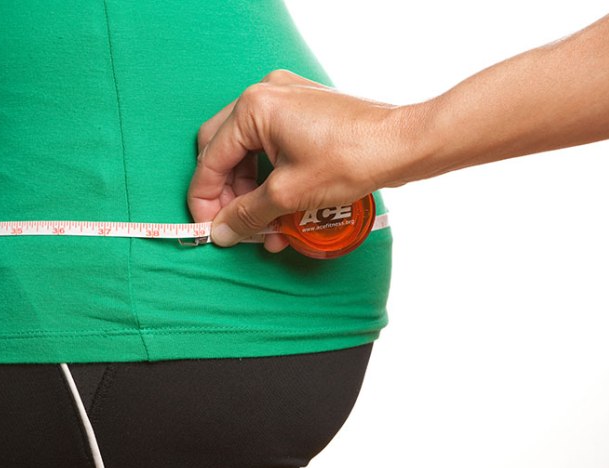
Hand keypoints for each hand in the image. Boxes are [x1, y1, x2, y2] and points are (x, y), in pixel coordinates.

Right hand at [187, 69, 405, 249]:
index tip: (210, 228)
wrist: (403, 144)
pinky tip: (281, 207)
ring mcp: (286, 98)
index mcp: (253, 108)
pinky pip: (272, 143)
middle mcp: (265, 94)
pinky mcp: (304, 109)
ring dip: (252, 191)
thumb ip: (247, 214)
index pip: (211, 159)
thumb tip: (220, 232)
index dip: (206, 200)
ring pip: (248, 151)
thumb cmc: (352, 158)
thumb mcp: (289, 195)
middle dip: (228, 194)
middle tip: (235, 225)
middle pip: (224, 151)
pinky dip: (271, 175)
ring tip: (265, 226)